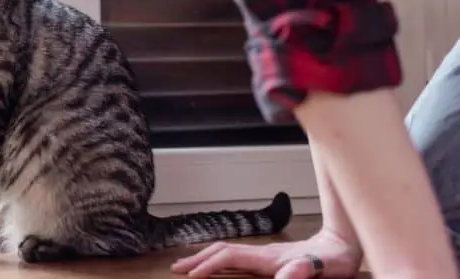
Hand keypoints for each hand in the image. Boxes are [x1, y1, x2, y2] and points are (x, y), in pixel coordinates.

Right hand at [170, 228, 362, 277]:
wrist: (343, 245)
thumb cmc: (334, 260)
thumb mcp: (321, 268)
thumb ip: (301, 270)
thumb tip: (284, 274)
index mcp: (268, 258)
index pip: (228, 257)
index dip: (208, 266)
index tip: (191, 276)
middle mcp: (262, 254)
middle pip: (220, 251)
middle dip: (198, 259)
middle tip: (177, 268)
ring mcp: (265, 255)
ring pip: (227, 252)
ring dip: (205, 257)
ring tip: (190, 265)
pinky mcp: (270, 258)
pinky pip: (237, 257)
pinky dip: (220, 260)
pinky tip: (219, 265)